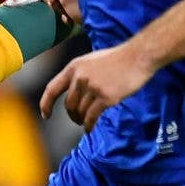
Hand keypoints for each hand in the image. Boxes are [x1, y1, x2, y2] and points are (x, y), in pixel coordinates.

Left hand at [39, 42, 156, 129]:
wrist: (138, 56)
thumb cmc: (118, 58)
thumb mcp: (91, 60)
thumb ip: (80, 74)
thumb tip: (72, 91)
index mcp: (74, 67)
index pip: (52, 88)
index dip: (46, 103)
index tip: (45, 114)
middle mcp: (80, 77)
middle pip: (68, 104)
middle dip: (71, 115)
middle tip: (76, 120)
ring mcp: (93, 87)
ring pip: (80, 111)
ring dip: (81, 120)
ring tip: (85, 122)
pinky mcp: (106, 97)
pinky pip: (91, 117)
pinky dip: (88, 125)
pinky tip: (89, 128)